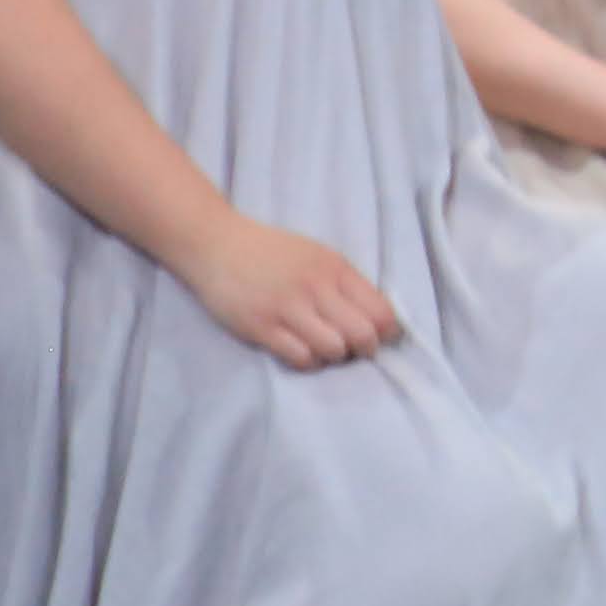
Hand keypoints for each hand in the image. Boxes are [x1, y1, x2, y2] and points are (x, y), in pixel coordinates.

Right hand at [184, 217, 404, 369]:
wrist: (217, 244)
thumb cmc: (271, 251)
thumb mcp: (316, 255)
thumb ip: (344, 282)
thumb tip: (376, 318)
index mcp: (335, 268)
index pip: (380, 310)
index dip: (388, 332)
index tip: (384, 338)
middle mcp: (316, 288)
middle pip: (362, 334)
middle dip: (366, 349)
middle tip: (356, 351)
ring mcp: (288, 308)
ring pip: (333, 349)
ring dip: (335, 356)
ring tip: (326, 349)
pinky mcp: (261, 327)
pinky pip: (300, 358)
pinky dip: (308, 361)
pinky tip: (302, 350)